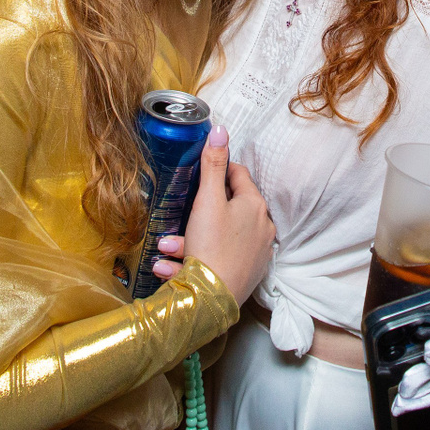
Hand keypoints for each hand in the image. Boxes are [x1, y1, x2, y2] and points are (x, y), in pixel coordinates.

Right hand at [176, 126, 273, 302]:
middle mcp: (262, 227)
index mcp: (255, 205)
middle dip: (197, 213)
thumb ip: (212, 164)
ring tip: (167, 248)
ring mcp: (257, 252)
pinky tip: (173, 268)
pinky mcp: (247, 274)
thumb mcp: (207, 200)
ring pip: (219, 236)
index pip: (239, 175)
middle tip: (177, 220)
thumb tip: (220, 130)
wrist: (211, 299)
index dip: (217, 172)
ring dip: (190, 241)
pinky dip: (198, 260)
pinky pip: (219, 259)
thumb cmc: (211, 245)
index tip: (198, 178)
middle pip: (228, 207)